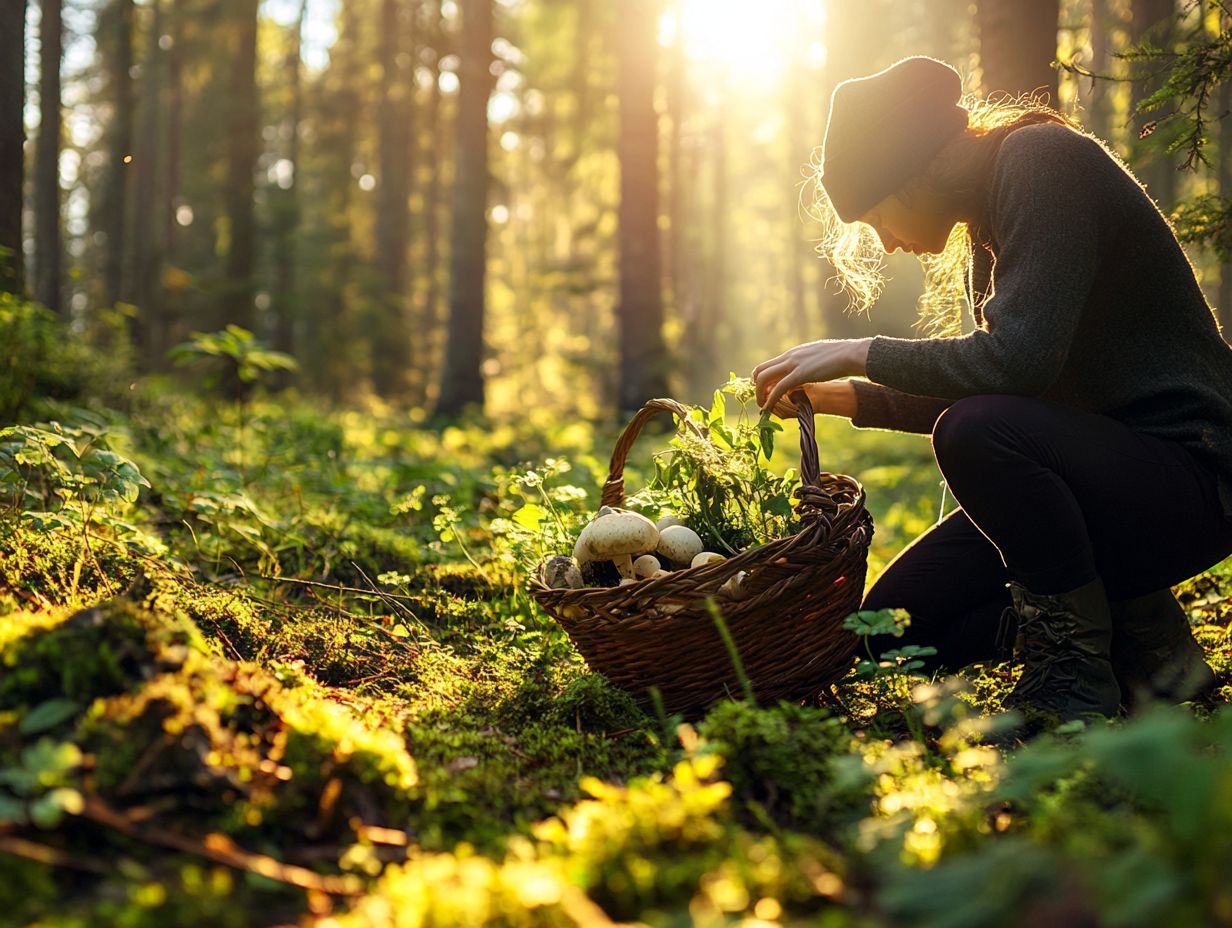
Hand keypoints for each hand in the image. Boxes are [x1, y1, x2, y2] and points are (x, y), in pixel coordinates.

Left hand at [753, 338, 871, 412]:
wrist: (851, 354)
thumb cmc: (841, 357)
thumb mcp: (818, 357)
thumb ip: (808, 363)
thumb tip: (808, 369)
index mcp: (793, 353)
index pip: (768, 364)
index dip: (762, 380)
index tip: (766, 393)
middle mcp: (789, 356)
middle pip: (760, 370)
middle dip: (756, 388)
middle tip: (761, 401)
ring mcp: (793, 364)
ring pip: (764, 378)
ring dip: (760, 395)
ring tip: (762, 407)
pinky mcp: (800, 374)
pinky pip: (778, 388)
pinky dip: (770, 399)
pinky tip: (768, 408)